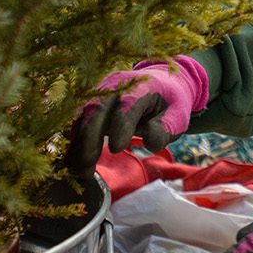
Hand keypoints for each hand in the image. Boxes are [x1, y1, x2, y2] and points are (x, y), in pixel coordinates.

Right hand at [67, 56, 209, 189]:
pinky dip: (74, 141)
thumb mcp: (178, 116)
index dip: (121, 125)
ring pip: (82, 115)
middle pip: (96, 108)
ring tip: (79, 170)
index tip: (117, 149)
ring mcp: (99, 92)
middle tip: (87, 167)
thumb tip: (150, 141)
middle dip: (90, 138)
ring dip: (77, 143)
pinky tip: (74, 162)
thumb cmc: (170, 103)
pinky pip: (78, 120)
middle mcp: (115, 85)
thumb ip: (165, 129)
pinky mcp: (90, 103)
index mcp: (141, 85)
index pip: (128, 104)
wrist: (161, 82)